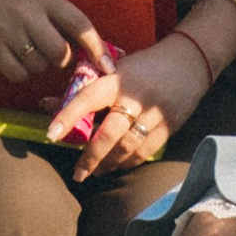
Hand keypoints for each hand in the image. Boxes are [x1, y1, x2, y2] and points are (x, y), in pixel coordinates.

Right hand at [0, 0, 101, 82]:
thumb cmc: (15, 8)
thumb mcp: (40, 2)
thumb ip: (67, 23)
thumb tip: (103, 55)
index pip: (80, 24)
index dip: (97, 48)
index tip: (109, 67)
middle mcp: (28, 11)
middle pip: (60, 53)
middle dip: (60, 61)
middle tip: (51, 54)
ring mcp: (9, 30)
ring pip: (40, 66)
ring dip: (38, 66)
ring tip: (26, 50)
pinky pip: (20, 75)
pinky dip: (21, 74)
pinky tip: (13, 59)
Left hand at [64, 37, 209, 178]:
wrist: (189, 61)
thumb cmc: (143, 66)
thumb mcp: (113, 70)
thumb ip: (83, 88)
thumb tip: (46, 105)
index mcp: (118, 79)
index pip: (88, 98)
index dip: (68, 116)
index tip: (51, 134)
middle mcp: (136, 97)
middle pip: (109, 133)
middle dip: (90, 157)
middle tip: (77, 173)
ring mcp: (155, 113)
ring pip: (127, 147)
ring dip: (109, 164)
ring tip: (96, 172)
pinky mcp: (169, 125)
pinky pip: (145, 152)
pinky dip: (129, 162)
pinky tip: (118, 166)